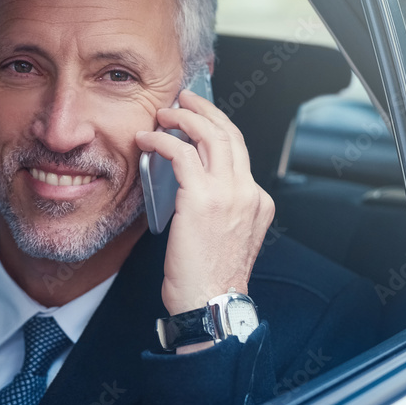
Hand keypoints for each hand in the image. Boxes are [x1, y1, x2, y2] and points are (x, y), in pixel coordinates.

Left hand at [135, 89, 275, 321]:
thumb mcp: (227, 239)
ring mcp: (229, 193)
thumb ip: (219, 210)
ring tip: (163, 113)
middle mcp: (248, 193)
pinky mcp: (203, 198)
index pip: (240, 152)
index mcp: (258, 202)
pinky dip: (163, 141)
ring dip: (184, 118)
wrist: (210, 306)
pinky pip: (182, 154)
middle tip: (185, 98)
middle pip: (230, 134)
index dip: (218, 130)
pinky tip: (147, 140)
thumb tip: (190, 190)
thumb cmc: (209, 281)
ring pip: (211, 135)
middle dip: (206, 110)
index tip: (199, 120)